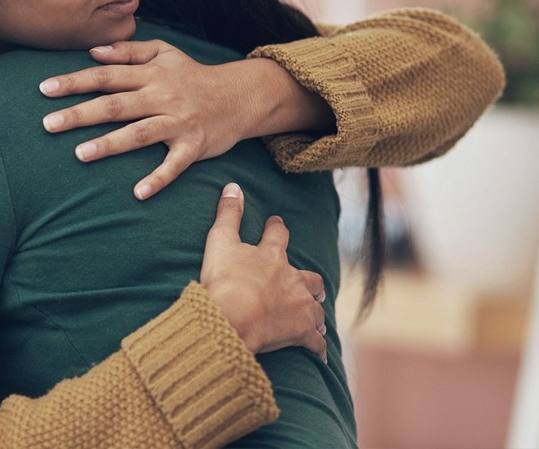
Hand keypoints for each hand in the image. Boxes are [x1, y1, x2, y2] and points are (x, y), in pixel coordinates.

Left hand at [40, 39, 330, 199]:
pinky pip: (175, 164)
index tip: (44, 89)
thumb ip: (128, 51)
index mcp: (151, 74)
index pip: (106, 76)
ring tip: (79, 154)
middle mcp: (162, 96)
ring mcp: (178, 122)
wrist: (240, 96)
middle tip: (47, 124)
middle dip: (80, 114)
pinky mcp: (194, 145)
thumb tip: (93, 52)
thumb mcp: (164, 53)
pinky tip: (138, 193)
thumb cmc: (193, 75)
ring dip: (110, 144)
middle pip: (116, 105)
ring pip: (139, 133)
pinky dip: (158, 178)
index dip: (75, 81)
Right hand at [199, 183, 327, 361]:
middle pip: (309, 277)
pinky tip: (319, 353)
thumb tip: (233, 186)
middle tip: (309, 284)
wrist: (232, 319)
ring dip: (315, 311)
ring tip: (314, 317)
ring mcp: (300, 307)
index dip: (276, 228)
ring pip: (316, 308)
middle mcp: (293, 279)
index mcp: (272, 256)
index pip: (278, 235)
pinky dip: (318, 346)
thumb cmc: (224, 281)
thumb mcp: (219, 242)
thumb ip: (227, 214)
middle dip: (309, 281)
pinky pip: (315, 341)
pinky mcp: (302, 333)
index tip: (276, 224)